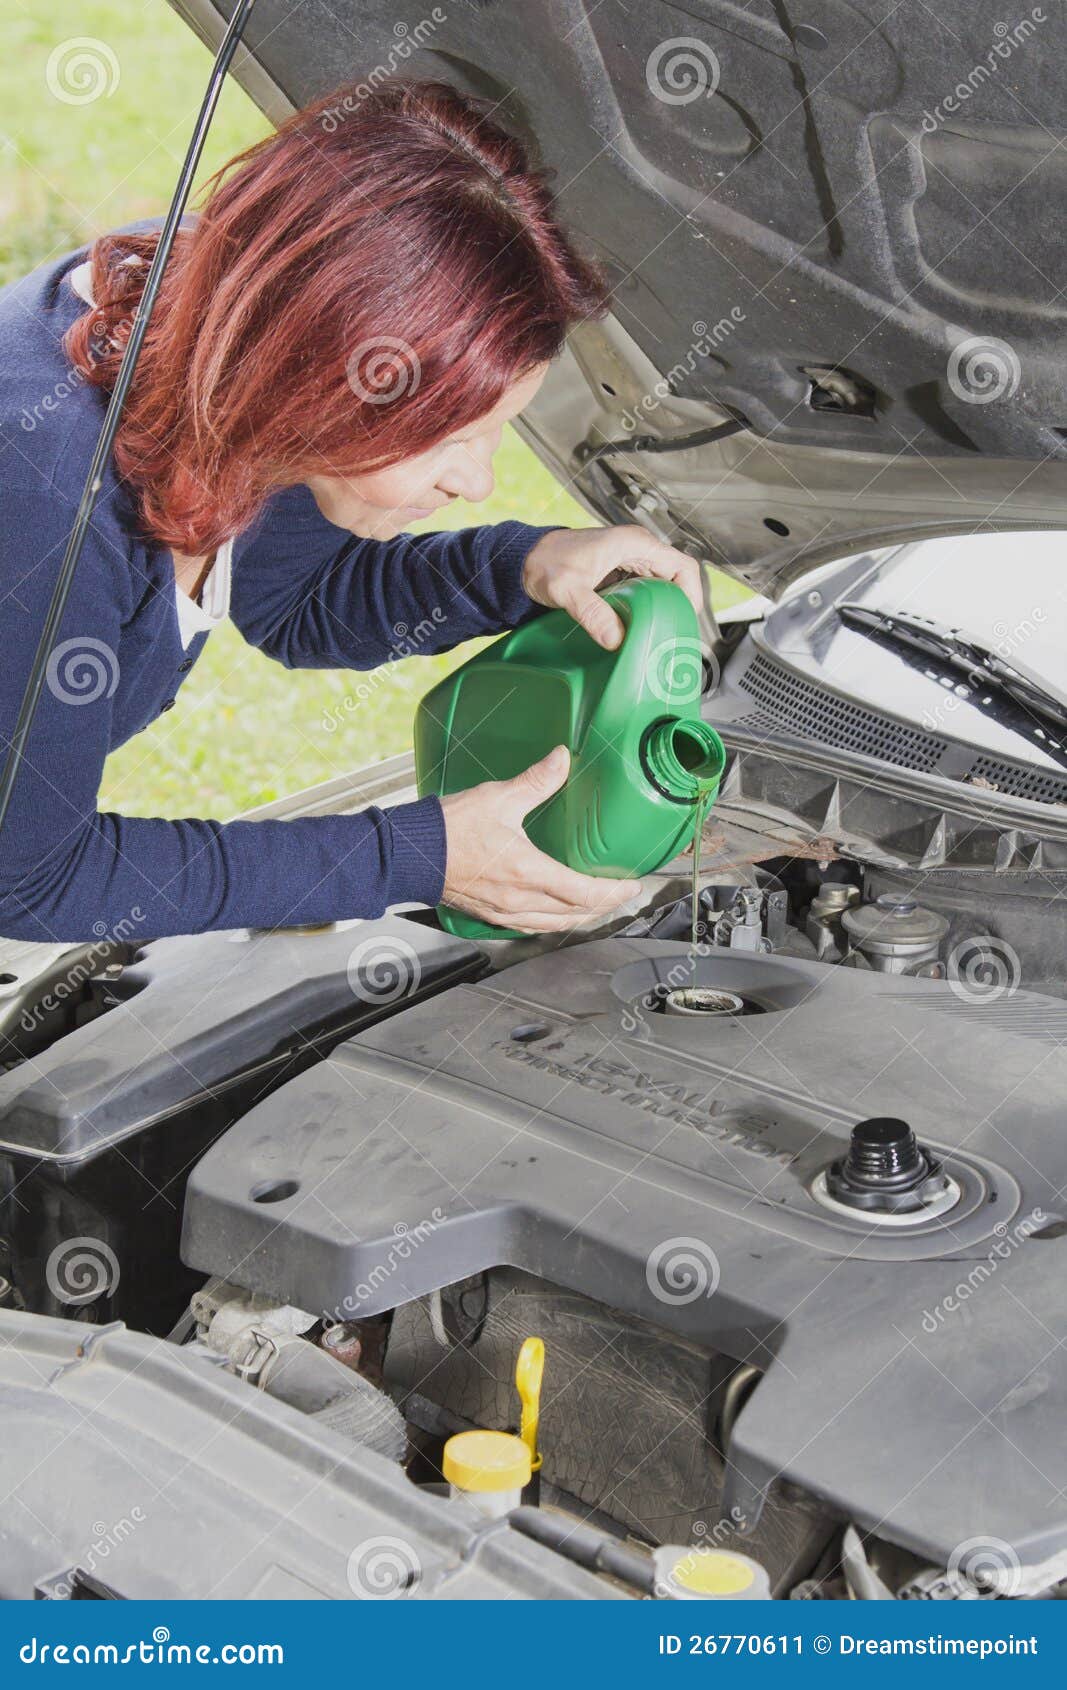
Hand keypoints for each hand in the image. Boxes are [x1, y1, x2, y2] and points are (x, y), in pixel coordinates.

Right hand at [441, 745, 640, 932]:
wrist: (408, 853)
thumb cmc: (447, 830)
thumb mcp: (498, 798)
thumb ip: (535, 781)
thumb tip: (561, 760)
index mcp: (527, 874)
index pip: (584, 893)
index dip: (613, 892)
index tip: (631, 886)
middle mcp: (519, 900)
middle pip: (575, 914)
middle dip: (604, 906)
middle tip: (621, 894)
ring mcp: (504, 913)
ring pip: (554, 925)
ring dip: (580, 917)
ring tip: (595, 905)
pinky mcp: (490, 915)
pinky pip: (532, 926)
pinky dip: (552, 921)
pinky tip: (555, 911)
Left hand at [522, 526, 703, 650]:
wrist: (526, 559)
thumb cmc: (545, 562)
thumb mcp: (567, 589)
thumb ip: (591, 612)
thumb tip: (615, 638)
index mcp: (634, 544)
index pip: (683, 567)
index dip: (691, 595)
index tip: (683, 621)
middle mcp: (638, 550)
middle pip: (678, 579)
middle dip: (679, 608)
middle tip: (672, 635)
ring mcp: (631, 562)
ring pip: (664, 587)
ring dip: (664, 610)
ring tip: (659, 635)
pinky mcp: (622, 574)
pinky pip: (647, 592)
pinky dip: (649, 610)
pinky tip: (641, 628)